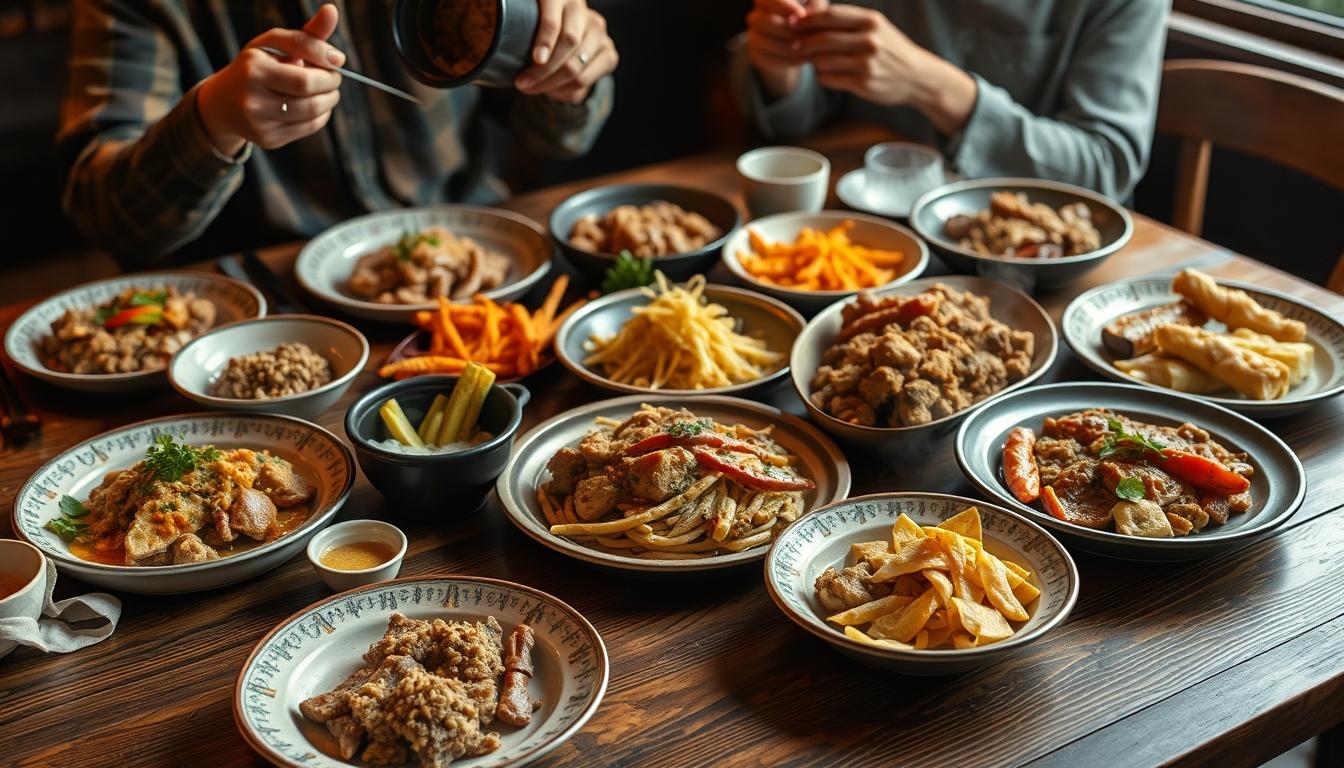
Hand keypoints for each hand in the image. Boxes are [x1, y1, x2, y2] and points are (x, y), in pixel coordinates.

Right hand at [197, 4, 344, 155]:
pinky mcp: (268, 139)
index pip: (305, 76)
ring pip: (313, 114)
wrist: (224, 102)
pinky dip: (321, 115)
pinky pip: (309, 128)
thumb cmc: (257, 66)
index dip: (328, 70)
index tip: (335, 63)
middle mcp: (253, 98)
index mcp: (253, 69)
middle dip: (331, 86)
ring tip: (325, 91)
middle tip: (332, 78)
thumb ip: (306, 33)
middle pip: (310, 97)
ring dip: (329, 100)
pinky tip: (314, 105)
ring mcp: (259, 122)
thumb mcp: (274, 45)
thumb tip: (332, 11)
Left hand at [515, 0, 617, 103]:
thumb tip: (520, 57)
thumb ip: (526, 31)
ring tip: (532, 89)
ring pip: (577, 65)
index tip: (536, 58)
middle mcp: (586, 13)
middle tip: (523, 84)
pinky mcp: (609, 53)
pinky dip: (566, 90)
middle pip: (569, 41)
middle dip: (544, 69)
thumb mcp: (531, 25)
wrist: (569, 39)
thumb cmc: (540, 33)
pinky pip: (587, 79)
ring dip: (551, 83)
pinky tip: (552, 91)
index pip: (556, 18)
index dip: (546, 38)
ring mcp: (600, 33)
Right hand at [744, 0, 812, 99]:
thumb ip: (814, 5)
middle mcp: (755, 16)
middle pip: (765, 21)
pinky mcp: (756, 55)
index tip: (802, 15)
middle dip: (789, 30)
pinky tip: (802, 59)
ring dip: (789, 47)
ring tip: (808, 49)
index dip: (785, 7)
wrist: (795, 46)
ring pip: (766, 42)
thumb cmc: (806, 20)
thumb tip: (813, 12)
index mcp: (766, 0)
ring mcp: (753, 37)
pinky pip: (769, 58)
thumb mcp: (813, 8)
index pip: (767, 0)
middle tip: (808, 36)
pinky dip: (787, 60)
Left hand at [794, 4, 975, 134]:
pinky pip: (828, 78)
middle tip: (795, 45)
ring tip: (813, 59)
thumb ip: (847, 20)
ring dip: (812, 60)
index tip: (793, 23)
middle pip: (822, 39)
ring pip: (822, 61)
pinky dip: (822, 76)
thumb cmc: (889, 48)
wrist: (916, 76)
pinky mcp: (863, 83)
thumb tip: (809, 12)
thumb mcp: (875, 26)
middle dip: (803, 42)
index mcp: (871, 21)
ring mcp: (866, 63)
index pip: (830, 15)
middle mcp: (869, 40)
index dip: (807, 19)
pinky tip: (826, 73)